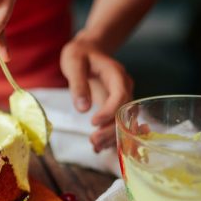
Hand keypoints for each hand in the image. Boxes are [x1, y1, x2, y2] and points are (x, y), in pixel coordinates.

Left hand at [60, 36, 133, 152]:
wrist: (88, 51)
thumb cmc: (80, 55)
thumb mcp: (74, 63)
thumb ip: (78, 84)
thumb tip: (83, 108)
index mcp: (117, 75)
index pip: (120, 96)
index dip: (110, 111)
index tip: (93, 122)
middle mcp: (124, 88)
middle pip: (126, 113)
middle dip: (111, 130)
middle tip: (93, 141)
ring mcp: (122, 99)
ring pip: (124, 122)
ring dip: (112, 137)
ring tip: (94, 147)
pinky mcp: (115, 107)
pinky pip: (117, 124)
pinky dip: (110, 137)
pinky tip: (98, 148)